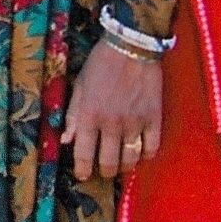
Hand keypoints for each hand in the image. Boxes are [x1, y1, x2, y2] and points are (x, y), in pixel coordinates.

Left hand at [61, 40, 162, 179]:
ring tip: (121, 165)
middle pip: (109, 162)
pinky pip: (152, 147)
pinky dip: (146, 155)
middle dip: (105, 171)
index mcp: (90, 115)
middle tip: (103, 170)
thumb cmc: (101, 63)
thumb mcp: (80, 86)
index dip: (82, 169)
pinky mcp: (154, 119)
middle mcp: (112, 123)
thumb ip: (73, 115)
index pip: (84, 153)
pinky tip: (140, 153)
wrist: (132, 46)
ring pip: (131, 159)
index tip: (82, 175)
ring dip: (124, 166)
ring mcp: (135, 123)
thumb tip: (66, 140)